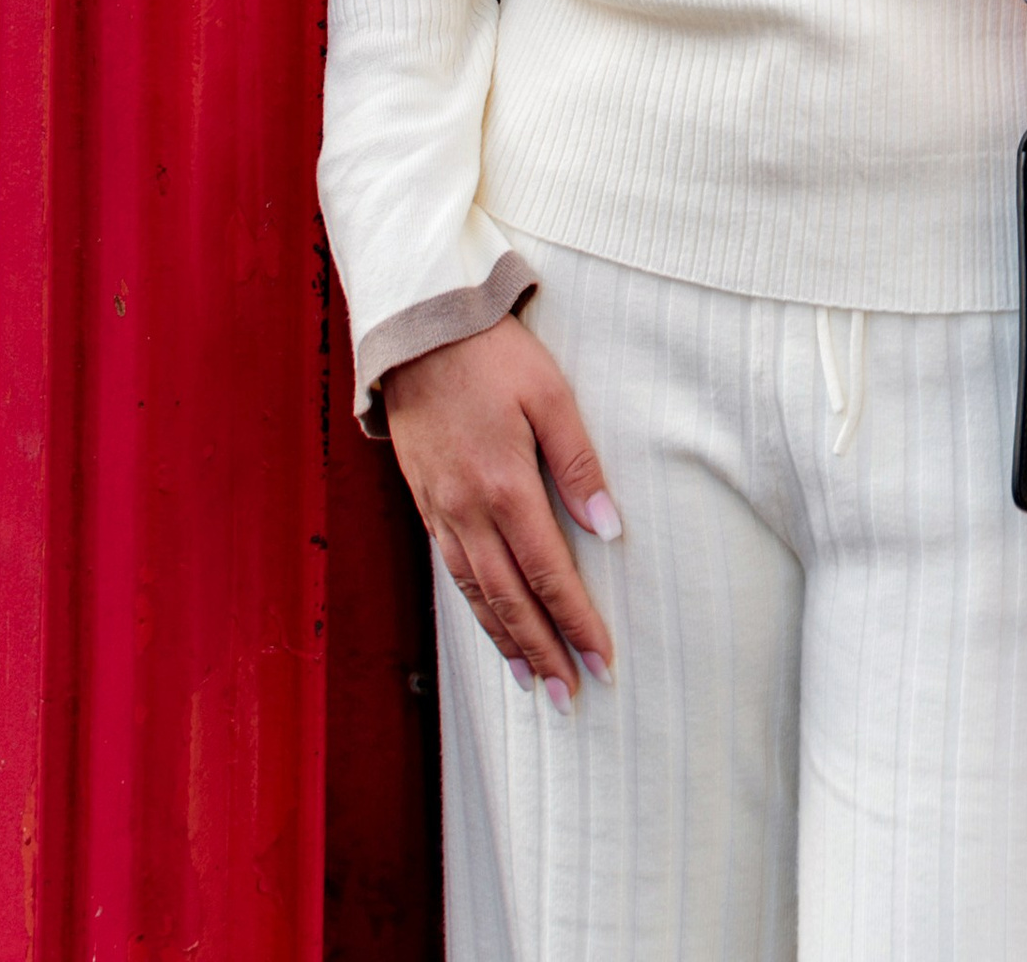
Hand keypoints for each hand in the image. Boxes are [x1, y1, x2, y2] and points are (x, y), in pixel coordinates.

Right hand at [383, 313, 619, 705]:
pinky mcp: (425, 501)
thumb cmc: (492, 352)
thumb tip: (609, 529)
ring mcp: (441, 509)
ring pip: (476, 594)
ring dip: (507, 642)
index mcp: (505, 484)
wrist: (417, 328)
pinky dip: (475, 609)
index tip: (602, 661)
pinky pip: (453, 571)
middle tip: (572, 697)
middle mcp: (468, 510)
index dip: (577, 622)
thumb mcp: (549, 394)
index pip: (548, 573)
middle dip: (544, 652)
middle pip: (509, 600)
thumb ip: (578, 463)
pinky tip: (491, 624)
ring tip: (535, 681)